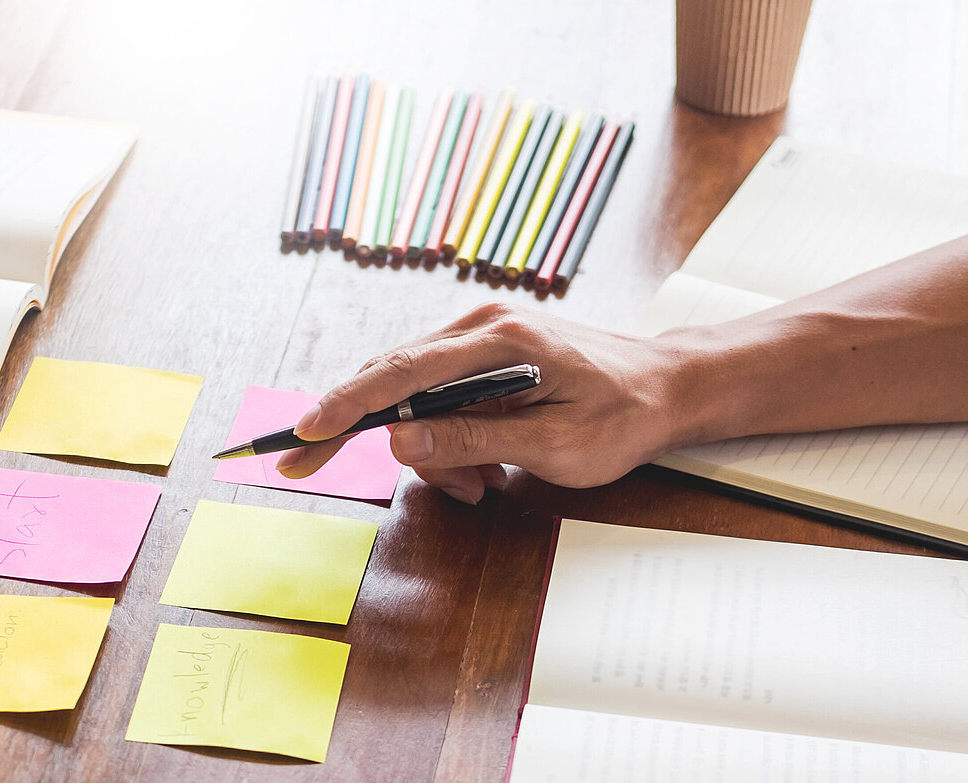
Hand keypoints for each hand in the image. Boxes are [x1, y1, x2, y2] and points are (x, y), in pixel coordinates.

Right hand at [274, 303, 700, 502]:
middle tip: (300, 468)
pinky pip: (440, 398)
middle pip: (392, 379)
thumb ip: (475, 439)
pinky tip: (484, 469)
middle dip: (362, 433)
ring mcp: (481, 338)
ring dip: (429, 452)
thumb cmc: (623, 416)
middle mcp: (480, 327)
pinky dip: (446, 439)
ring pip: (414, 396)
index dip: (348, 403)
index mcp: (499, 340)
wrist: (668, 387)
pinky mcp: (485, 355)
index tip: (306, 430)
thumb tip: (400, 442)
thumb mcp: (555, 443)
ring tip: (480, 488)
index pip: (402, 370)